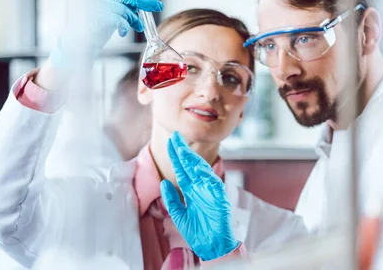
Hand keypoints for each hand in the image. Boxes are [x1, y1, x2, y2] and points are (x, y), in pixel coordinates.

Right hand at [50, 0, 163, 72]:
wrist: (75, 44)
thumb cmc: (94, 29)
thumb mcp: (112, 13)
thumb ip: (124, 6)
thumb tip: (143, 4)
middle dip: (146, 0)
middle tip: (158, 6)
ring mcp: (95, 5)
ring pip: (124, 7)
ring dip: (135, 17)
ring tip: (138, 26)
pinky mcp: (95, 18)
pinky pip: (118, 19)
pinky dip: (125, 25)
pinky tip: (124, 31)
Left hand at [160, 131, 238, 260]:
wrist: (213, 246)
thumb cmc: (199, 232)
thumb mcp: (179, 215)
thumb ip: (171, 200)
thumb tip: (163, 183)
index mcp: (191, 190)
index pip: (182, 170)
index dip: (175, 156)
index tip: (169, 142)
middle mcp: (201, 187)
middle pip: (190, 165)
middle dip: (182, 151)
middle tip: (174, 136)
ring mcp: (210, 190)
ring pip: (200, 170)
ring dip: (191, 159)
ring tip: (182, 148)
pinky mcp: (219, 196)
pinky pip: (212, 182)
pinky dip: (205, 174)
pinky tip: (196, 167)